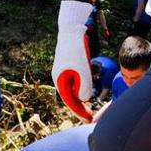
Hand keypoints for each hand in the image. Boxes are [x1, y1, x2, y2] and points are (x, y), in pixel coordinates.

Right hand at [52, 0, 95, 121]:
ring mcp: (64, 72)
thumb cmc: (76, 49)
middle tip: (90, 117)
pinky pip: (76, 81)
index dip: (79, 112)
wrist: (72, 29)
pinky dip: (82, 87)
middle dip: (80, 107)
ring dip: (81, 97)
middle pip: (70, 97)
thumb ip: (84, 87)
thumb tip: (84, 99)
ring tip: (90, 106)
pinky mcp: (70, 66)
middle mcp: (60, 77)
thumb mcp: (82, 70)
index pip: (70, 101)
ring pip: (73, 89)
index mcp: (60, 80)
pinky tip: (89, 89)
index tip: (88, 120)